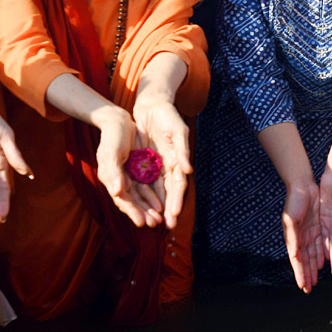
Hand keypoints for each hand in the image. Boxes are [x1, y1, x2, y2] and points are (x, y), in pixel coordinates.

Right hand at [93, 107, 163, 228]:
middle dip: (143, 213)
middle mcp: (119, 180)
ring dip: (149, 207)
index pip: (122, 199)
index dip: (132, 211)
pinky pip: (146, 186)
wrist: (117, 120)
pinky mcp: (137, 170)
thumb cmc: (112, 136)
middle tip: (154, 224)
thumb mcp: (111, 152)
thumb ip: (113, 173)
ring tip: (159, 219)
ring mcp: (128, 175)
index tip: (142, 222)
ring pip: (140, 196)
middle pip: (132, 201)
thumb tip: (116, 192)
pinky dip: (152, 196)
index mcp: (110, 178)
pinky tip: (160, 204)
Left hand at [132, 95, 190, 230]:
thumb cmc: (167, 115)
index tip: (174, 214)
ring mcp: (156, 166)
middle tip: (167, 226)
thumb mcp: (177, 130)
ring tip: (155, 222)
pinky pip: (144, 182)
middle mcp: (168, 166)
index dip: (177, 199)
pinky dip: (145, 195)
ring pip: (157, 190)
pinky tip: (142, 207)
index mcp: (178, 160)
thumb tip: (189, 170)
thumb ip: (182, 150)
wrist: (152, 105)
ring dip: (157, 207)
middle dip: (169, 209)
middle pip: (169, 192)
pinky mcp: (144, 163)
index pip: (179, 185)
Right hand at [282, 179, 323, 292]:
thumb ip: (292, 237)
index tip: (303, 286)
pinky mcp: (316, 228)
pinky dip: (321, 255)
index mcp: (293, 239)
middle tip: (309, 290)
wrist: (303, 186)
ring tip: (316, 281)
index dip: (300, 274)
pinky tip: (324, 263)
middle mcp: (300, 239)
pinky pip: (320, 245)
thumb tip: (294, 254)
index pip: (297, 261)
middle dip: (307, 275)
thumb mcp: (291, 219)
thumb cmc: (294, 201)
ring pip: (313, 255)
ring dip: (314, 268)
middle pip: (305, 261)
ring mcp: (309, 234)